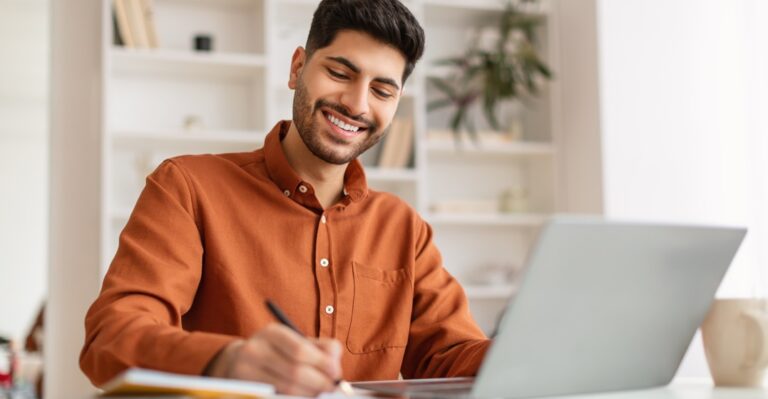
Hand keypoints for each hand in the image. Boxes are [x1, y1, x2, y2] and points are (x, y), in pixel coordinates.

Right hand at [206, 324, 341, 395]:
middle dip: (319, 382)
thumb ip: (321, 347)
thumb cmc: (278, 352)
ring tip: (320, 392)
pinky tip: (304, 395)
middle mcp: (255, 350)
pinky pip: (277, 396)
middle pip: (295, 371)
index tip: (336, 372)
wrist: (238, 362)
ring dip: (310, 393)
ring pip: (287, 388)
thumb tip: (335, 364)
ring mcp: (246, 371)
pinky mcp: (246, 389)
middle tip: (332, 387)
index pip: (300, 349)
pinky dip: (296, 398)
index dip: (322, 363)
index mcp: (272, 333)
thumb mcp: (296, 342)